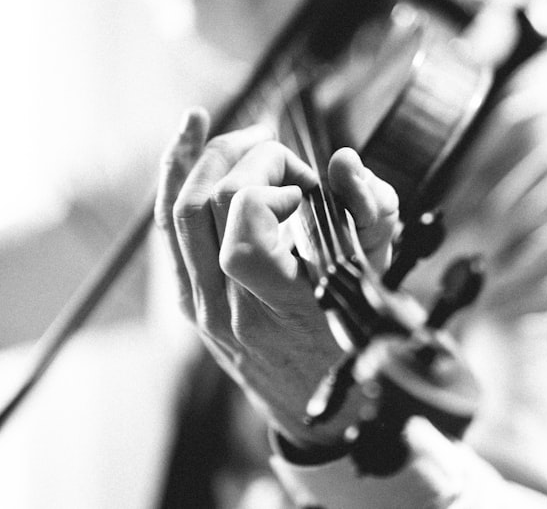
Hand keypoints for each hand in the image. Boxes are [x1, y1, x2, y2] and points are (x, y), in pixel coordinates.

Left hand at [155, 108, 397, 449]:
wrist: (316, 409)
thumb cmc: (353, 341)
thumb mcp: (377, 276)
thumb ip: (371, 213)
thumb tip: (344, 163)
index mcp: (282, 307)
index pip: (244, 232)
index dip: (269, 191)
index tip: (306, 191)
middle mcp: (231, 308)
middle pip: (206, 207)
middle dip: (247, 159)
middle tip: (285, 155)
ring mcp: (202, 305)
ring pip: (178, 212)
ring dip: (209, 158)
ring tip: (249, 138)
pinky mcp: (190, 298)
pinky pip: (169, 229)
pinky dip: (176, 175)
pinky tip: (190, 135)